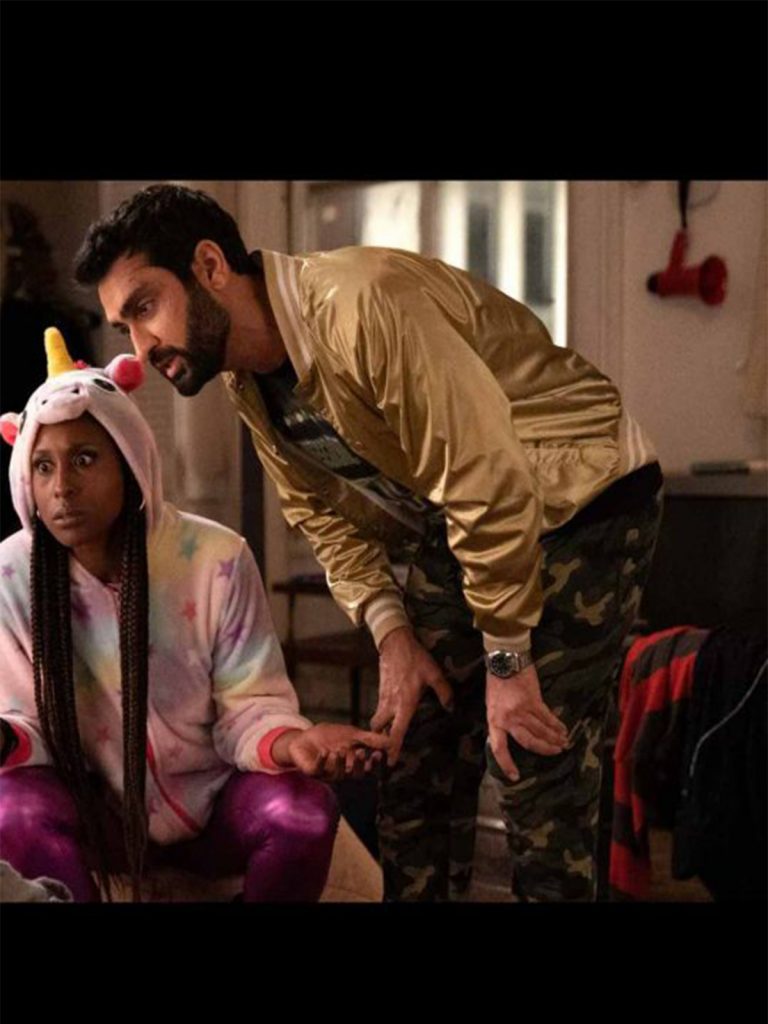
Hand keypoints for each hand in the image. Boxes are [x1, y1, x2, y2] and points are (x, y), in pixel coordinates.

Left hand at [271, 723, 390, 781]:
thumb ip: (370, 739)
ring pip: (337, 775)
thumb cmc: (330, 737)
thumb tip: (390, 741)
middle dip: (358, 765)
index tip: (377, 754)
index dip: (372, 764)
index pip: (366, 768)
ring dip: (339, 763)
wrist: (305, 736)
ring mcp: (326, 774)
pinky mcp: (312, 772)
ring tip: (339, 751)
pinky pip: (318, 771)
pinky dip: (322, 761)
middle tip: (360, 752)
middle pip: (354, 775)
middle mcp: (341, 772)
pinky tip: (324, 752)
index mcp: (352, 764)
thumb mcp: (352, 734)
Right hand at [370, 625, 452, 766]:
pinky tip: (389, 719)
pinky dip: (381, 718)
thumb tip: (451, 707)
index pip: (397, 731)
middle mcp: (391, 704)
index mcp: (405, 703)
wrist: (395, 643)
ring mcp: (383, 697)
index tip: (390, 762)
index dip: (393, 747)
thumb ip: (444, 691)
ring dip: (379, 731)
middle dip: (379, 742)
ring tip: (385, 739)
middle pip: (379, 729)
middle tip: (383, 753)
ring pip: (377, 720)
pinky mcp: (381, 691)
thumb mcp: (434, 673)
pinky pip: (379, 709)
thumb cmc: (415, 659)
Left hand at [486, 664, 568, 781]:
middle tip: (556, 752)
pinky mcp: (534, 701)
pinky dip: (556, 724)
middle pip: (528, 741)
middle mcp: (508, 718)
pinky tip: (563, 729)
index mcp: (494, 720)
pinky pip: (547, 717)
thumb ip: (501, 720)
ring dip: (554, 737)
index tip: (515, 776)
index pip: (499, 748)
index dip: (506, 764)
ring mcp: (521, 710)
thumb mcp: (492, 704)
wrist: (504, 660)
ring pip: (540, 730)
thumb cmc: (496, 682)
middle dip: (543, 749)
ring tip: (563, 743)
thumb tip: (512, 735)